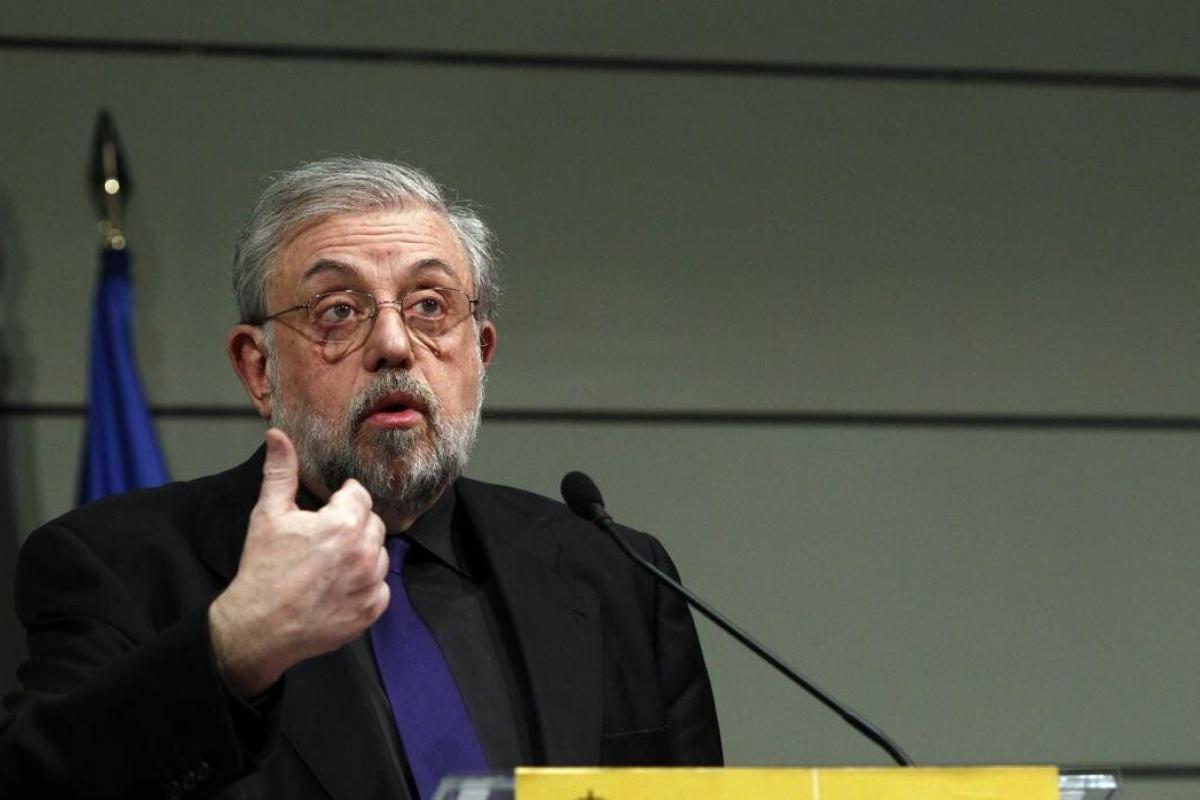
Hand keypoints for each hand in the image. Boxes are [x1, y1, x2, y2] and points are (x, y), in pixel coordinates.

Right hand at [209, 428, 389, 697]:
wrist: (258, 627)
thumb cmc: (263, 569)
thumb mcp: (268, 515)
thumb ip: (280, 472)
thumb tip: (278, 434)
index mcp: (343, 524)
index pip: (359, 496)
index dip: (340, 500)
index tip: (324, 511)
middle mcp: (364, 553)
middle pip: (373, 523)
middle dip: (352, 525)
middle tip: (323, 538)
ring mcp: (370, 584)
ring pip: (379, 554)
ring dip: (361, 554)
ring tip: (330, 563)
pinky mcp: (371, 611)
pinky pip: (380, 587)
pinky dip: (365, 585)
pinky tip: (339, 586)